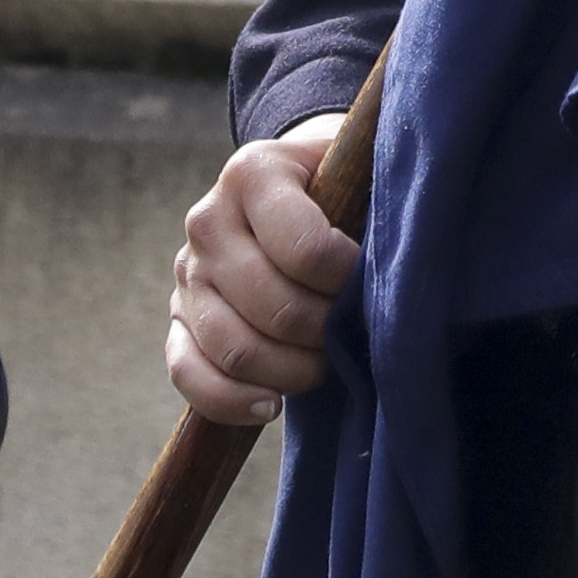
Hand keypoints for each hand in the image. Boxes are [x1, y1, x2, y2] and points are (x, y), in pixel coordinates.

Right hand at [165, 115, 356, 425]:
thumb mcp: (357, 173)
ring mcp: (188, 272)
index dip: (347, 280)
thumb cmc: (341, 186)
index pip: (305, 250)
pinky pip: (188, 371)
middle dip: (324, 333)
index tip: (372, 282)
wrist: (298, 184)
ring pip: (234, 347)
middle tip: (352, 331)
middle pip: (272, 307)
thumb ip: (375, 204)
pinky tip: (271, 404)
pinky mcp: (179, 316)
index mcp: (254, 174)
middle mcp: (209, 220)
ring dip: (291, 371)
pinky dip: (230, 400)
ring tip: (324, 364)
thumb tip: (398, 263)